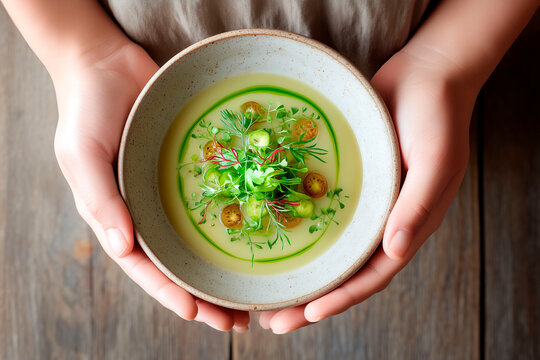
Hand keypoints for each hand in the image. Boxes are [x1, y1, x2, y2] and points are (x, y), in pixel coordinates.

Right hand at [52, 43, 248, 331]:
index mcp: (117, 215)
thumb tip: (122, 248)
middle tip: (237, 322)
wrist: (106, 63)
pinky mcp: (192, 169)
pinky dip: (232, 223)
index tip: (196, 314)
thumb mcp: (81, 154)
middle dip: (204, 296)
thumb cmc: (86, 109)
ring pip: (199, 241)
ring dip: (222, 271)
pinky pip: (215, 200)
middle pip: (178, 263)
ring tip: (252, 299)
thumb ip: (100, 199)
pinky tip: (256, 238)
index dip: (168, 293)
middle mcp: (147, 210)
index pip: (143, 265)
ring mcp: (170, 192)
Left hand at [259, 48, 473, 332]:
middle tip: (274, 320)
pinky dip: (300, 230)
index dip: (343, 297)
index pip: (373, 274)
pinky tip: (273, 238)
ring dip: (301, 272)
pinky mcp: (344, 179)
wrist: (424, 74)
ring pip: (328, 247)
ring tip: (267, 294)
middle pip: (344, 270)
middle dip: (312, 298)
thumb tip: (394, 252)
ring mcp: (361, 202)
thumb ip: (416, 208)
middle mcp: (381, 220)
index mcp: (407, 225)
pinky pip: (319, 211)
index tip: (309, 313)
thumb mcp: (436, 163)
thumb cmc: (437, 118)